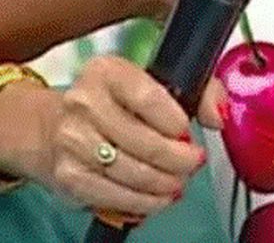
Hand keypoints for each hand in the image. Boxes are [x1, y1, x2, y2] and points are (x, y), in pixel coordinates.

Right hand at [33, 55, 225, 218]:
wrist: (54, 127)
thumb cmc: (113, 104)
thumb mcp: (153, 80)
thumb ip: (199, 90)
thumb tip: (218, 115)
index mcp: (107, 71)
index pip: (150, 99)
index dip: (177, 123)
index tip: (188, 134)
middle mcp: (83, 103)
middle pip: (145, 142)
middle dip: (179, 160)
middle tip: (193, 162)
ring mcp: (72, 141)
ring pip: (132, 173)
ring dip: (165, 184)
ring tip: (178, 181)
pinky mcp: (68, 176)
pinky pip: (115, 197)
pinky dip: (144, 202)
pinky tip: (158, 197)